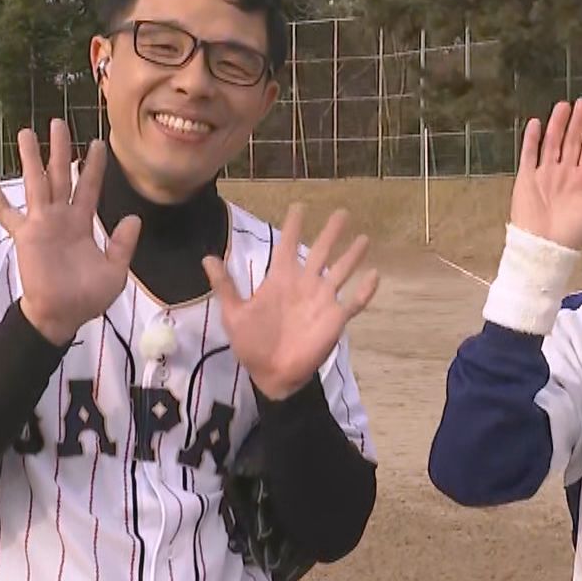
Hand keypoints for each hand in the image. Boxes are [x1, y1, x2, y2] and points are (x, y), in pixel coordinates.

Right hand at [0, 119, 140, 345]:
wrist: (61, 315)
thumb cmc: (87, 297)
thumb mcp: (115, 271)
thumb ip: (123, 244)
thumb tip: (132, 217)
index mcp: (83, 223)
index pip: (89, 186)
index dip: (93, 166)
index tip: (98, 142)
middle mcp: (61, 217)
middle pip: (60, 175)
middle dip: (60, 149)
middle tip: (59, 122)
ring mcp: (41, 224)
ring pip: (35, 183)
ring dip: (31, 159)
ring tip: (26, 132)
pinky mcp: (25, 236)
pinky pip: (6, 212)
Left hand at [203, 203, 380, 400]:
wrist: (271, 374)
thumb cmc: (252, 344)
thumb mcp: (234, 314)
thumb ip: (226, 286)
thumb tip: (206, 258)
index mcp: (280, 280)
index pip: (287, 247)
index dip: (292, 227)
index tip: (299, 206)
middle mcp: (304, 285)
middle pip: (320, 252)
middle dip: (330, 232)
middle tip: (342, 212)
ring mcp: (322, 301)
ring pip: (341, 271)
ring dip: (352, 255)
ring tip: (364, 238)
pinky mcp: (335, 319)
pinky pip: (354, 302)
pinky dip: (365, 290)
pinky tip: (375, 275)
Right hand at [510, 97, 581, 250]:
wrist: (545, 246)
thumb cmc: (574, 232)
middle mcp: (565, 173)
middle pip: (572, 141)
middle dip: (578, 121)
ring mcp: (545, 174)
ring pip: (552, 142)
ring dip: (558, 124)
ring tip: (563, 105)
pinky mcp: (527, 178)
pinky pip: (529, 154)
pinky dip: (532, 139)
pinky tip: (536, 123)